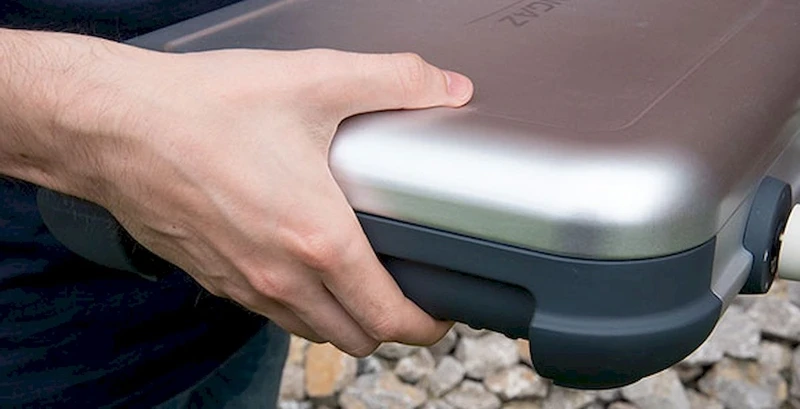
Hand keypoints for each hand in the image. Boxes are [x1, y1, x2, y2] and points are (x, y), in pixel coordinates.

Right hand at [86, 47, 473, 355]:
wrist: (112, 126)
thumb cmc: (201, 110)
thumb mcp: (313, 80)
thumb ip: (393, 81)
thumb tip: (444, 88)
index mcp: (316, 239)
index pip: (388, 318)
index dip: (426, 324)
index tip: (438, 311)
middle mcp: (280, 277)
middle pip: (356, 339)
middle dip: (391, 327)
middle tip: (406, 296)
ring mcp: (243, 285)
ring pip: (312, 332)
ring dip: (344, 320)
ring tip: (358, 284)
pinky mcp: (214, 278)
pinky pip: (270, 313)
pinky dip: (299, 306)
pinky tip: (300, 266)